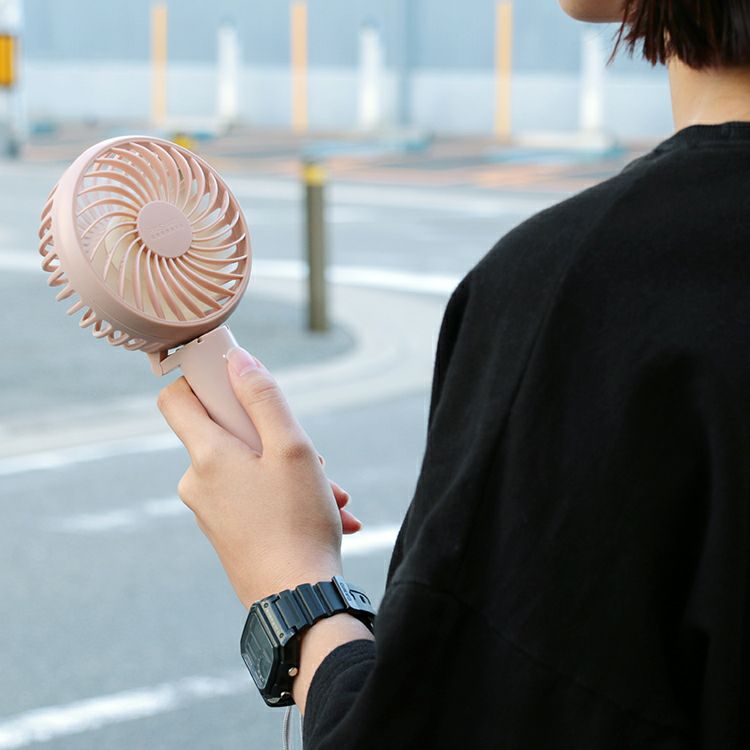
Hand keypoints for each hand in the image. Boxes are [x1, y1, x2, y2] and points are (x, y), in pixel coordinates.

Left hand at [157, 347, 361, 607]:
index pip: (177, 398)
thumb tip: (237, 360)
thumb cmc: (296, 521)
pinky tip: (326, 515)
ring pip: (247, 467)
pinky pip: (251, 497)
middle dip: (272, 436)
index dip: (204, 380)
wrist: (296, 601)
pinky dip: (284, 497)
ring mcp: (210, 510)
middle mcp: (198, 481)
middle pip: (226, 433)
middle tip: (313, 459)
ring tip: (331, 495)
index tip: (239, 382)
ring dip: (289, 472)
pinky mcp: (226, 532)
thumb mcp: (292, 448)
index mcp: (207, 455)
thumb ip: (263, 398)